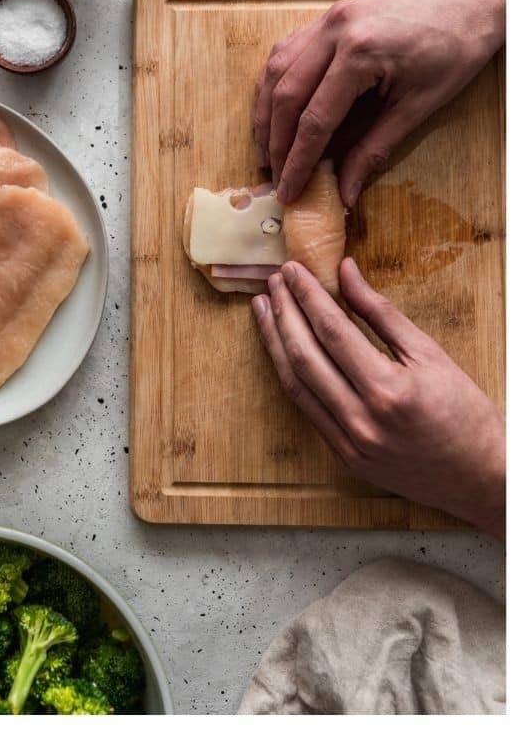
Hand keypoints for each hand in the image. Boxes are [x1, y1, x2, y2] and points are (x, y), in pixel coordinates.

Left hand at [251, 259, 504, 539]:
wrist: (481, 476)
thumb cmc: (464, 412)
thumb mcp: (430, 355)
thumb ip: (381, 314)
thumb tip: (345, 273)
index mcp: (388, 389)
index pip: (332, 331)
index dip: (307, 296)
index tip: (293, 270)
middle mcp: (361, 419)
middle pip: (305, 355)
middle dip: (284, 313)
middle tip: (274, 282)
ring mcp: (348, 442)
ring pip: (295, 383)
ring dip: (275, 341)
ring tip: (265, 308)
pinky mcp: (342, 455)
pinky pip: (305, 408)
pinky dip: (290, 374)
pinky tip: (281, 349)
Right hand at [252, 0, 505, 205]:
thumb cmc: (458, 46)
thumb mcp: (420, 105)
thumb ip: (374, 148)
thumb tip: (345, 190)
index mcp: (361, 53)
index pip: (315, 119)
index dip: (297, 160)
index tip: (288, 189)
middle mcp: (334, 31)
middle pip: (285, 96)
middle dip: (275, 142)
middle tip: (273, 175)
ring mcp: (327, 19)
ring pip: (275, 71)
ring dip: (266, 113)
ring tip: (267, 147)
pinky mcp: (328, 15)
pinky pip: (286, 51)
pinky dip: (274, 83)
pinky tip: (276, 106)